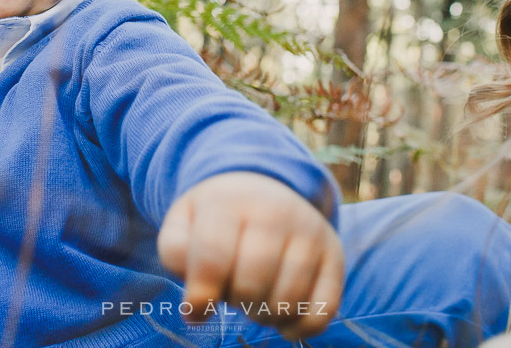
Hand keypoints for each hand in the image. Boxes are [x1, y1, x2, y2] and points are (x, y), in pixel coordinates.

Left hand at [158, 172, 343, 340]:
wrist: (263, 183)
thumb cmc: (216, 216)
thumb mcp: (184, 221)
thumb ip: (176, 254)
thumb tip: (194, 307)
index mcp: (230, 203)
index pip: (214, 257)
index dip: (200, 294)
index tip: (195, 310)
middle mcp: (276, 212)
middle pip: (252, 284)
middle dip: (236, 301)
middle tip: (233, 291)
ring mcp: (310, 231)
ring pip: (287, 300)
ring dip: (265, 316)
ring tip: (256, 299)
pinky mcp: (334, 252)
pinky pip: (324, 309)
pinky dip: (300, 327)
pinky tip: (283, 320)